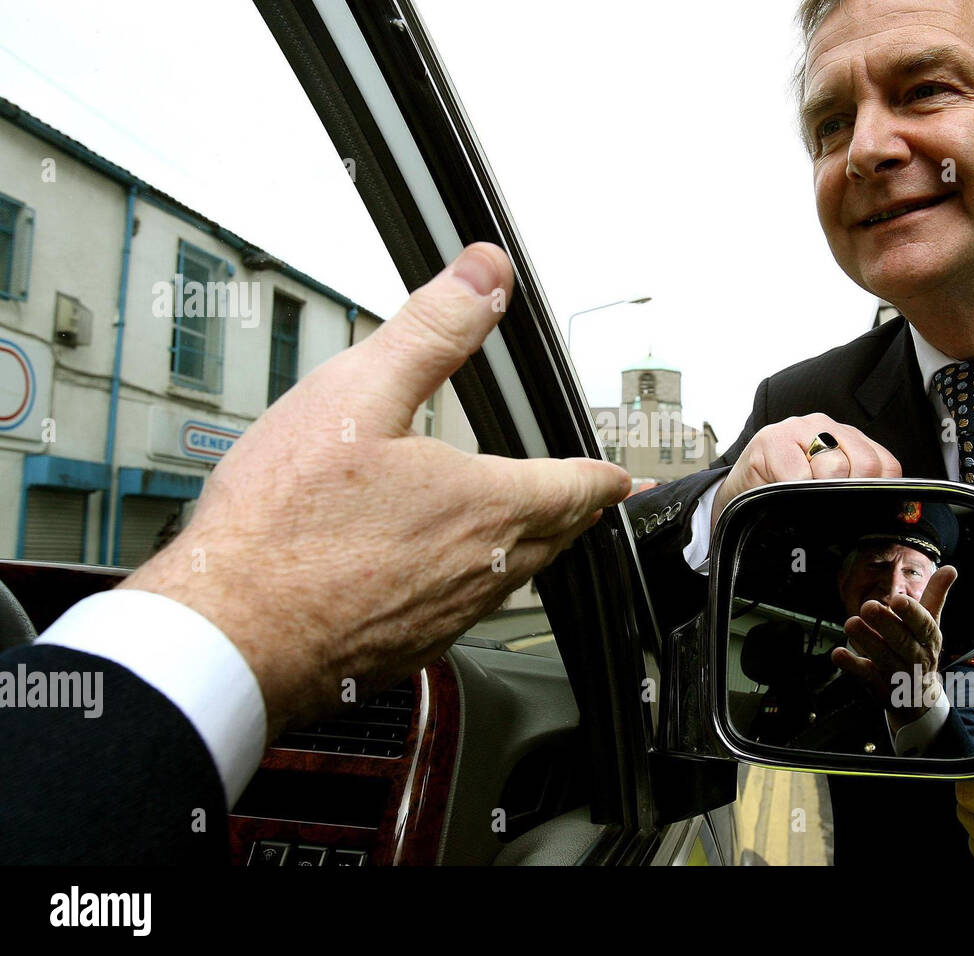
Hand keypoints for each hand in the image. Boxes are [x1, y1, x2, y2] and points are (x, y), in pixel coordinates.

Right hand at [123, 244, 630, 740]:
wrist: (229, 633)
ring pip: (516, 578)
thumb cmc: (281, 525)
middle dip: (576, 512)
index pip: (577, 487)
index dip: (604, 475)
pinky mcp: (411, 647)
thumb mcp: (357, 396)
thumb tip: (485, 275)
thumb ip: (431, 330)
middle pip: (557, 537)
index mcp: (487, 506)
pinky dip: (477, 583)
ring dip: (533, 547)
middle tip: (588, 500)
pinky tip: (446, 574)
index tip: (621, 476)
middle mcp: (482, 569)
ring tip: (530, 528)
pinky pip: (468, 611)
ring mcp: (449, 615)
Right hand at [710, 414, 900, 530]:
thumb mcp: (826, 489)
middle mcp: (826, 427)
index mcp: (847, 438)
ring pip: (834, 467)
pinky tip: (783, 491)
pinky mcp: (771, 439)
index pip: (884, 464)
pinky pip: (798, 474)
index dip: (875, 492)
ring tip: (802, 495)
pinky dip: (794, 492)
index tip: (857, 508)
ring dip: (819, 492)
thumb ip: (853, 491)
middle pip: (864, 464)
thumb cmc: (785, 492)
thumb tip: (882, 518)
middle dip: (848, 493)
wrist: (739, 492)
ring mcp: (798, 428)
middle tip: (827, 505)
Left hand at [832, 566, 956, 724]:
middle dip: (885, 624)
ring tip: (850, 623)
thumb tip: (951, 568)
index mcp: (930, 639)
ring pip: (883, 658)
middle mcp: (916, 658)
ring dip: (867, 641)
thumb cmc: (922, 650)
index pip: (924, 626)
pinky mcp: (879, 686)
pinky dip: (852, 665)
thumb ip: (936, 596)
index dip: (912, 613)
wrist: (919, 697)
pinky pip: (866, 676)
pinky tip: (838, 653)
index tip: (899, 600)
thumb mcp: (931, 624)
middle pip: (902, 641)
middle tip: (868, 606)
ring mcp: (898, 674)